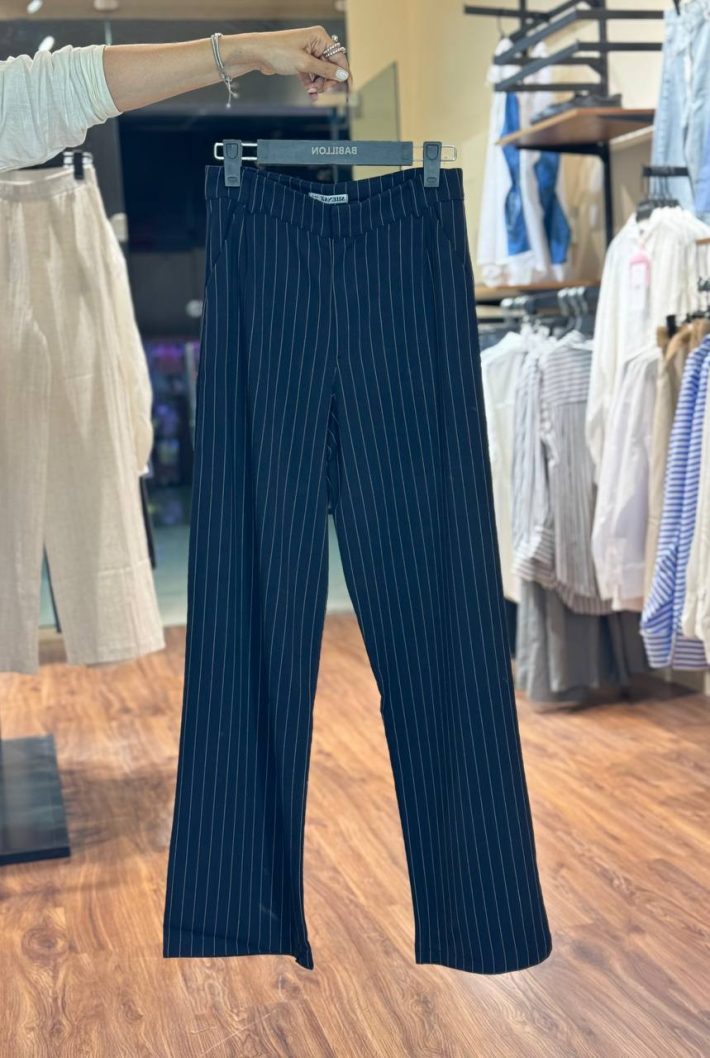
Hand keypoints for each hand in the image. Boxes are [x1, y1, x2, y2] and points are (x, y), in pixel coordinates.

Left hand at [236, 27, 351, 99]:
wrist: (258, 54)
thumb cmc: (278, 52)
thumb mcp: (305, 63)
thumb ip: (325, 71)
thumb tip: (342, 75)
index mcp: (319, 37)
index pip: (339, 56)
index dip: (343, 73)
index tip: (347, 88)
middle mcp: (316, 43)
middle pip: (331, 66)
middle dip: (327, 81)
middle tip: (322, 91)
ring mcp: (308, 52)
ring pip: (321, 73)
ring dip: (319, 85)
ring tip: (312, 92)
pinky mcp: (301, 62)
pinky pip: (312, 75)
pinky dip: (312, 85)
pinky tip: (311, 94)